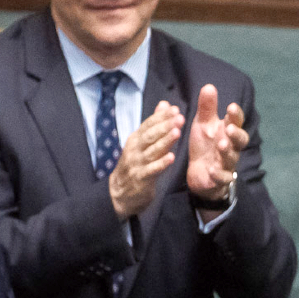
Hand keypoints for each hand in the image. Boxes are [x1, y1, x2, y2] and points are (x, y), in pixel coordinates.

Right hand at [108, 101, 183, 217]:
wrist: (119, 193)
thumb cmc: (135, 165)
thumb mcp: (142, 143)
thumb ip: (154, 125)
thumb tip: (164, 104)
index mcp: (136, 139)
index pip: (148, 125)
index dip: (161, 117)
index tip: (174, 109)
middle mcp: (135, 149)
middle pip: (150, 136)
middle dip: (164, 126)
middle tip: (179, 118)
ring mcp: (137, 164)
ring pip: (152, 151)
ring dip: (165, 142)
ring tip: (177, 132)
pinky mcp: (140, 179)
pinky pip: (151, 170)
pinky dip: (161, 164)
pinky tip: (171, 158)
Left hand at [185, 84, 247, 207]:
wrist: (200, 173)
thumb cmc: (205, 145)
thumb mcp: (203, 124)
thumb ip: (207, 108)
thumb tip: (209, 86)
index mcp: (228, 132)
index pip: (236, 122)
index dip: (236, 115)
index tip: (231, 107)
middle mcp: (231, 147)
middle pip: (240, 141)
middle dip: (236, 134)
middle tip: (229, 128)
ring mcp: (227, 164)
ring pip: (232, 158)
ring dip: (228, 152)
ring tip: (221, 145)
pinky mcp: (219, 179)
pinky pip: (223, 178)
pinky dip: (218, 175)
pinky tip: (212, 170)